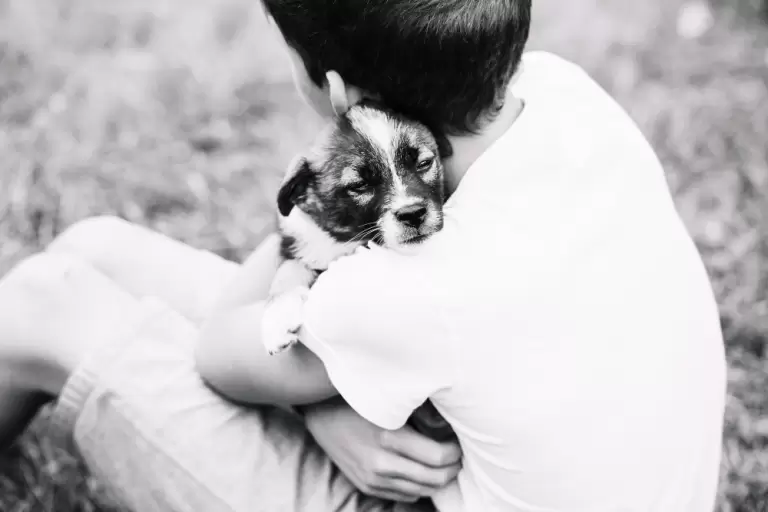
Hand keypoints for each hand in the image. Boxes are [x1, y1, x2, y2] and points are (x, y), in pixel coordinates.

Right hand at [303, 397, 461, 502]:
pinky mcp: (367, 486)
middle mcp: (381, 463)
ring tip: (446, 465)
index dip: (455, 452)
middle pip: (433, 478)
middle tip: (460, 456)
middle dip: (452, 469)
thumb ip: (417, 412)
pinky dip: (419, 486)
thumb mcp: (388, 402)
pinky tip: (424, 472)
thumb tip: (449, 422)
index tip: (460, 443)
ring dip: (439, 480)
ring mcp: (373, 479)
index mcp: (389, 437)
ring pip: (421, 490)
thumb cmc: (358, 401)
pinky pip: (405, 495)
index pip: (437, 457)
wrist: (321, 415)